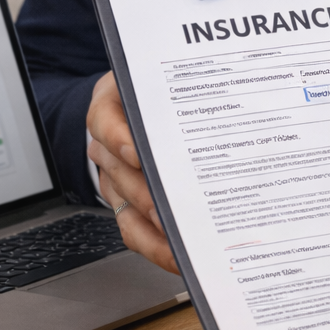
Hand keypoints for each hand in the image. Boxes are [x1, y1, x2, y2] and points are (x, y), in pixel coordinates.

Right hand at [86, 72, 178, 274]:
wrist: (145, 101)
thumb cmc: (160, 91)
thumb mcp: (168, 76)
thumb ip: (188, 81)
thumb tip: (223, 90)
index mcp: (112, 105)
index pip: (105, 120)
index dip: (119, 138)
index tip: (137, 152)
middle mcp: (107, 143)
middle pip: (118, 171)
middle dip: (146, 193)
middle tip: (170, 208)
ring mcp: (115, 175)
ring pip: (125, 206)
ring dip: (153, 226)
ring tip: (180, 240)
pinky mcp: (126, 201)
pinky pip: (133, 229)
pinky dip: (156, 245)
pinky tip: (179, 254)